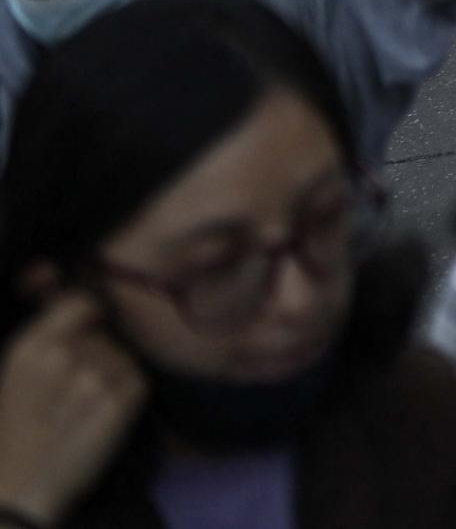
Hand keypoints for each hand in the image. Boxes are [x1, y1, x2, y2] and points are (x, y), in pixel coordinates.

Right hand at [0, 290, 147, 526]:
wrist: (19, 490)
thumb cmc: (12, 433)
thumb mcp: (14, 373)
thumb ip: (44, 329)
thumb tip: (47, 271)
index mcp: (31, 347)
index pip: (81, 303)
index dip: (88, 317)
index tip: (86, 335)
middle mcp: (66, 354)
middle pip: (104, 335)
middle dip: (97, 354)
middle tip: (75, 391)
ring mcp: (97, 376)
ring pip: (123, 357)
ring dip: (113, 375)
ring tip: (85, 408)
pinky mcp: (123, 400)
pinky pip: (138, 379)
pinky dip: (128, 394)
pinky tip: (102, 416)